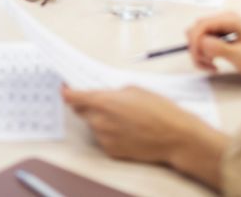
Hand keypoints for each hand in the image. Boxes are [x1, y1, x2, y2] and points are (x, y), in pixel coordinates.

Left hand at [62, 85, 226, 187]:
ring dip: (101, 119)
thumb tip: (103, 95)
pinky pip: (103, 138)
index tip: (65, 89)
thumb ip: (112, 92)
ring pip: (93, 125)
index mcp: (103, 102)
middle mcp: (100, 122)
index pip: (72, 98)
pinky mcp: (112, 151)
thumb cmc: (158, 110)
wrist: (175, 136)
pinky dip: (109, 132)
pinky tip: (127, 129)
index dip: (67, 92)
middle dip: (87, 104)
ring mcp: (105, 138)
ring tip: (124, 117)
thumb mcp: (134, 89)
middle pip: (81, 111)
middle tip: (103, 100)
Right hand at [186, 11, 240, 76]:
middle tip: (209, 64)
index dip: (195, 42)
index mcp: (227, 20)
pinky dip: (205, 53)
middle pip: (196, 30)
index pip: (200, 26)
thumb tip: (201, 43)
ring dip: (200, 53)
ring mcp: (221, 26)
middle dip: (197, 49)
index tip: (200, 59)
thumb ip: (220, 48)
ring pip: (198, 37)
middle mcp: (222, 20)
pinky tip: (214, 62)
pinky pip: (205, 41)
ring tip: (213, 65)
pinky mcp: (221, 34)